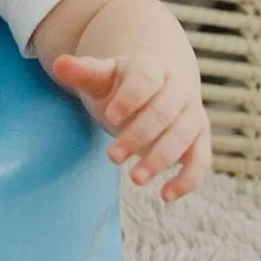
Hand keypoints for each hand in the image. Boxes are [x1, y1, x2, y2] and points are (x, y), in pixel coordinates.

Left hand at [50, 53, 210, 202]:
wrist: (158, 85)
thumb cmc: (122, 85)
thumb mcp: (102, 77)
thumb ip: (83, 72)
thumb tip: (58, 64)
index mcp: (152, 68)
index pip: (145, 79)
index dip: (129, 98)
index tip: (110, 116)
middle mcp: (178, 89)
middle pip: (164, 111)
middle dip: (139, 135)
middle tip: (112, 157)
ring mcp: (192, 114)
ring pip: (183, 136)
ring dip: (161, 159)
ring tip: (134, 179)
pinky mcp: (200, 140)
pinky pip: (201, 160)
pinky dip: (188, 179)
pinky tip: (165, 196)